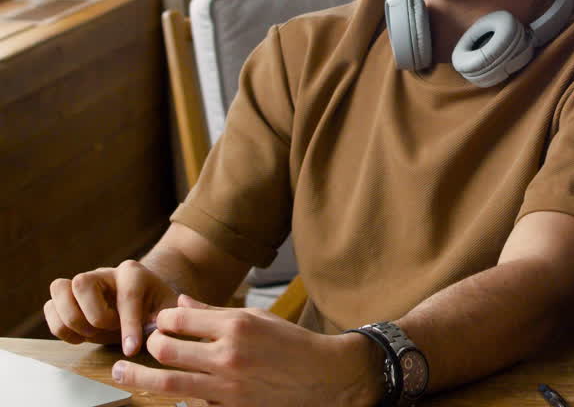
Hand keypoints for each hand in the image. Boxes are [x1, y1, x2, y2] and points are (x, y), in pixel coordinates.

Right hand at [45, 259, 179, 355]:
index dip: (129, 325)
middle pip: (82, 283)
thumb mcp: (171, 312)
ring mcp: (81, 283)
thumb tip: (160, 335)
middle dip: (95, 316)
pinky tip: (81, 337)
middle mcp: (104, 273)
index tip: (131, 349)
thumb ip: (170, 321)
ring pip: (59, 289)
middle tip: (109, 330)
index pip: (127, 295)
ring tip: (93, 334)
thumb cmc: (157, 308)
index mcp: (134, 273)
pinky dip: (61, 328)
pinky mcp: (66, 297)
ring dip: (73, 321)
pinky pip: (49, 308)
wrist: (143, 302)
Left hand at [112, 295, 384, 405]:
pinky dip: (175, 398)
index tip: (158, 322)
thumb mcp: (258, 319)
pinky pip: (191, 403)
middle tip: (144, 345)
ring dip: (139, 376)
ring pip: (168, 382)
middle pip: (167, 349)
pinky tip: (165, 394)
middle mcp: (228, 354)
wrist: (325, 378)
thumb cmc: (293, 345)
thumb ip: (216, 313)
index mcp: (236, 325)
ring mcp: (227, 385)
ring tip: (120, 371)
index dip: (162, 319)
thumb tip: (180, 304)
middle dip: (150, 345)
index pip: (179, 318)